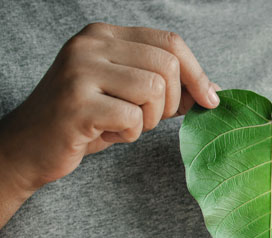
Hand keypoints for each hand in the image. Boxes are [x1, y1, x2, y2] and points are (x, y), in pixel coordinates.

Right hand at [0, 22, 219, 192]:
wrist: (32, 146)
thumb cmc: (88, 120)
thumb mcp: (131, 98)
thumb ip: (171, 89)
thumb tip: (216, 92)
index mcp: (105, 35)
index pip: (170, 42)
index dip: (197, 73)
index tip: (210, 100)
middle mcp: (90, 45)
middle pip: (166, 66)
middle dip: (170, 102)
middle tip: (148, 119)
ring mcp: (80, 71)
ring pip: (153, 90)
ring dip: (148, 119)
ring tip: (124, 125)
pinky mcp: (76, 102)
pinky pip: (133, 118)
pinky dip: (130, 134)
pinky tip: (107, 133)